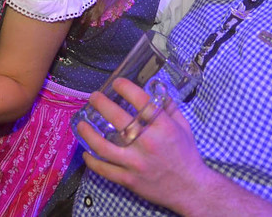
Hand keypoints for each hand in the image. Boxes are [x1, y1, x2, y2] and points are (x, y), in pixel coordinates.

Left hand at [76, 78, 206, 209]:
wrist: (190, 189)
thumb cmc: (186, 155)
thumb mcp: (183, 126)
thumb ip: (169, 107)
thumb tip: (155, 87)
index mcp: (164, 127)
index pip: (141, 101)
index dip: (126, 88)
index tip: (116, 83)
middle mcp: (148, 143)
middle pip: (118, 119)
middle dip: (101, 104)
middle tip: (94, 97)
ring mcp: (136, 163)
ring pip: (103, 147)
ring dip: (88, 133)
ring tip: (80, 123)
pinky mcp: (129, 179)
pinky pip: (104, 169)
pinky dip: (91, 161)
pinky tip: (86, 152)